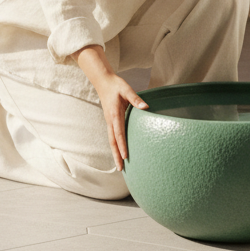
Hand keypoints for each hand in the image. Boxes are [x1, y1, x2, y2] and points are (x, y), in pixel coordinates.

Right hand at [72, 44, 148, 169]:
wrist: (103, 81)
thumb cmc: (116, 85)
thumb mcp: (126, 89)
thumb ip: (136, 99)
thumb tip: (146, 107)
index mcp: (114, 114)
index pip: (119, 132)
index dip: (122, 145)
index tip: (126, 156)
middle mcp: (110, 120)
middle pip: (112, 141)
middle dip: (116, 155)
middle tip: (121, 169)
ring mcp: (109, 121)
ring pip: (111, 140)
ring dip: (115, 153)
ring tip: (120, 166)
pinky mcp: (110, 121)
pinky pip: (112, 136)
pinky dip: (115, 146)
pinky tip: (119, 152)